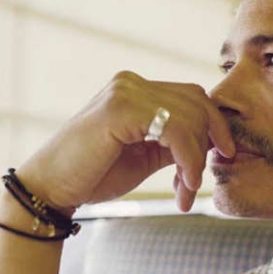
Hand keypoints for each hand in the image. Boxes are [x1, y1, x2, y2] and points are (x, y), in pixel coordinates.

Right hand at [15, 71, 234, 212]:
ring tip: (185, 191)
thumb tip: (213, 140)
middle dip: (210, 140)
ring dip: (196, 159)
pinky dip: (188, 159)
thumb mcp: (146, 156)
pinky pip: (175, 128)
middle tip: (197, 183)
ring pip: (190, 115)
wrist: (51, 189)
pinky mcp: (121, 108)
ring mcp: (125, 91)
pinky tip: (181, 184)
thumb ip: (175, 142)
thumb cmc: (94, 174)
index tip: (221, 155)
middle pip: (197, 100)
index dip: (214, 124)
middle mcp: (131, 82)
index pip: (192, 95)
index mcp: (135, 89)